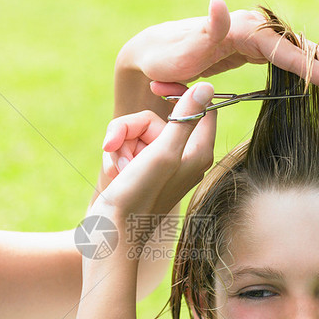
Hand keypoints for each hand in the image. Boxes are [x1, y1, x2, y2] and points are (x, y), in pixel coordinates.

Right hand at [94, 82, 215, 247]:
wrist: (111, 233)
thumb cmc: (139, 197)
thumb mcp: (162, 153)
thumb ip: (185, 119)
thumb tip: (207, 86)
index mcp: (197, 152)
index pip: (199, 108)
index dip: (178, 92)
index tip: (155, 86)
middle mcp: (181, 157)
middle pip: (156, 119)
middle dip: (130, 129)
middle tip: (115, 146)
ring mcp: (160, 165)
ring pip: (137, 134)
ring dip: (120, 146)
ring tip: (116, 168)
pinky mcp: (141, 172)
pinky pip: (128, 149)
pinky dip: (116, 157)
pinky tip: (113, 173)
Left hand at [119, 0, 318, 95]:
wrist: (154, 56)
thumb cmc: (166, 58)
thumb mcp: (183, 49)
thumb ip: (206, 30)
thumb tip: (219, 3)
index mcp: (246, 32)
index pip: (291, 53)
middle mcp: (258, 31)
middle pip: (306, 51)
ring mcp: (259, 40)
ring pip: (305, 54)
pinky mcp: (256, 51)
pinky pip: (292, 61)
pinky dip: (315, 70)